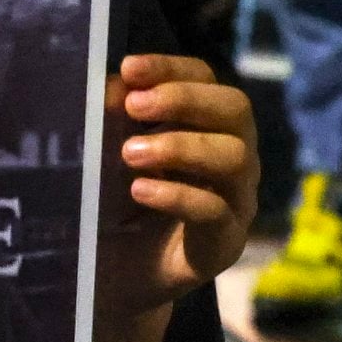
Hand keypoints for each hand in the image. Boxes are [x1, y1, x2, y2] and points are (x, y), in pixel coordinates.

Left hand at [97, 53, 258, 319]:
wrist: (113, 273)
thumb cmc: (113, 200)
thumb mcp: (105, 152)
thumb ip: (111, 117)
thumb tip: (115, 85)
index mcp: (206, 124)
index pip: (206, 78)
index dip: (171, 67)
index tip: (129, 67)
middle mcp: (232, 155)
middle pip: (235, 109)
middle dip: (185, 100)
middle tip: (136, 106)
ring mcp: (236, 200)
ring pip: (235, 158)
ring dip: (181, 147)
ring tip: (130, 153)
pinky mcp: (225, 243)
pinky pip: (216, 211)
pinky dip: (177, 195)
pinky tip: (140, 190)